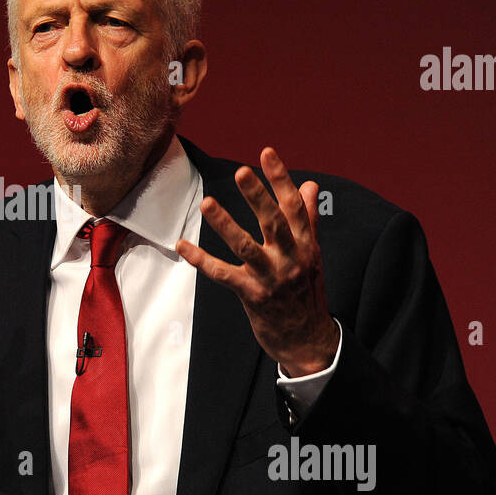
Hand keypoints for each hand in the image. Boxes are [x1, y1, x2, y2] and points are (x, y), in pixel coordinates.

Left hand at [177, 147, 338, 375]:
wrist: (308, 341)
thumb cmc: (306, 293)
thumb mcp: (313, 254)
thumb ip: (308, 218)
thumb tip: (310, 184)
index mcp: (306, 245)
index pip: (293, 207)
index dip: (280, 179)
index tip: (267, 153)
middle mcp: (291, 258)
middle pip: (274, 222)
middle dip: (257, 196)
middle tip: (242, 171)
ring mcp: (272, 278)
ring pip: (247, 247)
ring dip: (227, 225)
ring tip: (209, 203)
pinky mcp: (253, 296)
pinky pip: (224, 275)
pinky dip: (202, 260)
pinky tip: (183, 245)